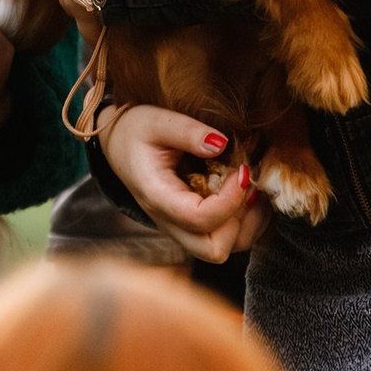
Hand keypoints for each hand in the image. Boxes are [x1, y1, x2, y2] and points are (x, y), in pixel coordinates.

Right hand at [97, 104, 269, 262]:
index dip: (229, 200)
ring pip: (225, 248)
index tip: (241, 171)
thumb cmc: (136, 132)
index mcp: (157, 197)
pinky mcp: (194, 225)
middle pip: (213, 250)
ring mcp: (182, 228)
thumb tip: (222, 143)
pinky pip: (228, 239)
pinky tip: (248, 192)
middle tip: (246, 184)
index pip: (198, 219)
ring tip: (251, 187)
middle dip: (240, 221)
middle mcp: (170, 221)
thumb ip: (188, 131)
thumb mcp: (156, 121)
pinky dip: (247, 222)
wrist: (119, 145)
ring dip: (247, 223)